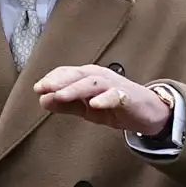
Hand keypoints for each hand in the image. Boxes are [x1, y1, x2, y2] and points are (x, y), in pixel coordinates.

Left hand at [34, 65, 170, 134]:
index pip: (67, 73)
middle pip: (78, 75)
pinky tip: (94, 104)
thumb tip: (42, 100)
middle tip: (43, 89)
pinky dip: (105, 99)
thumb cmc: (114, 106)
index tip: (38, 89)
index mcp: (88, 77)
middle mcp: (100, 77)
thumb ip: (66, 105)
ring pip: (93, 84)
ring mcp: (115, 86)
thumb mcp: (86, 108)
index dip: (52, 79)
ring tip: (61, 96)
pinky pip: (116, 96)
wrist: (148, 113)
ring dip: (75, 89)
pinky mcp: (128, 97)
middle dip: (59, 81)